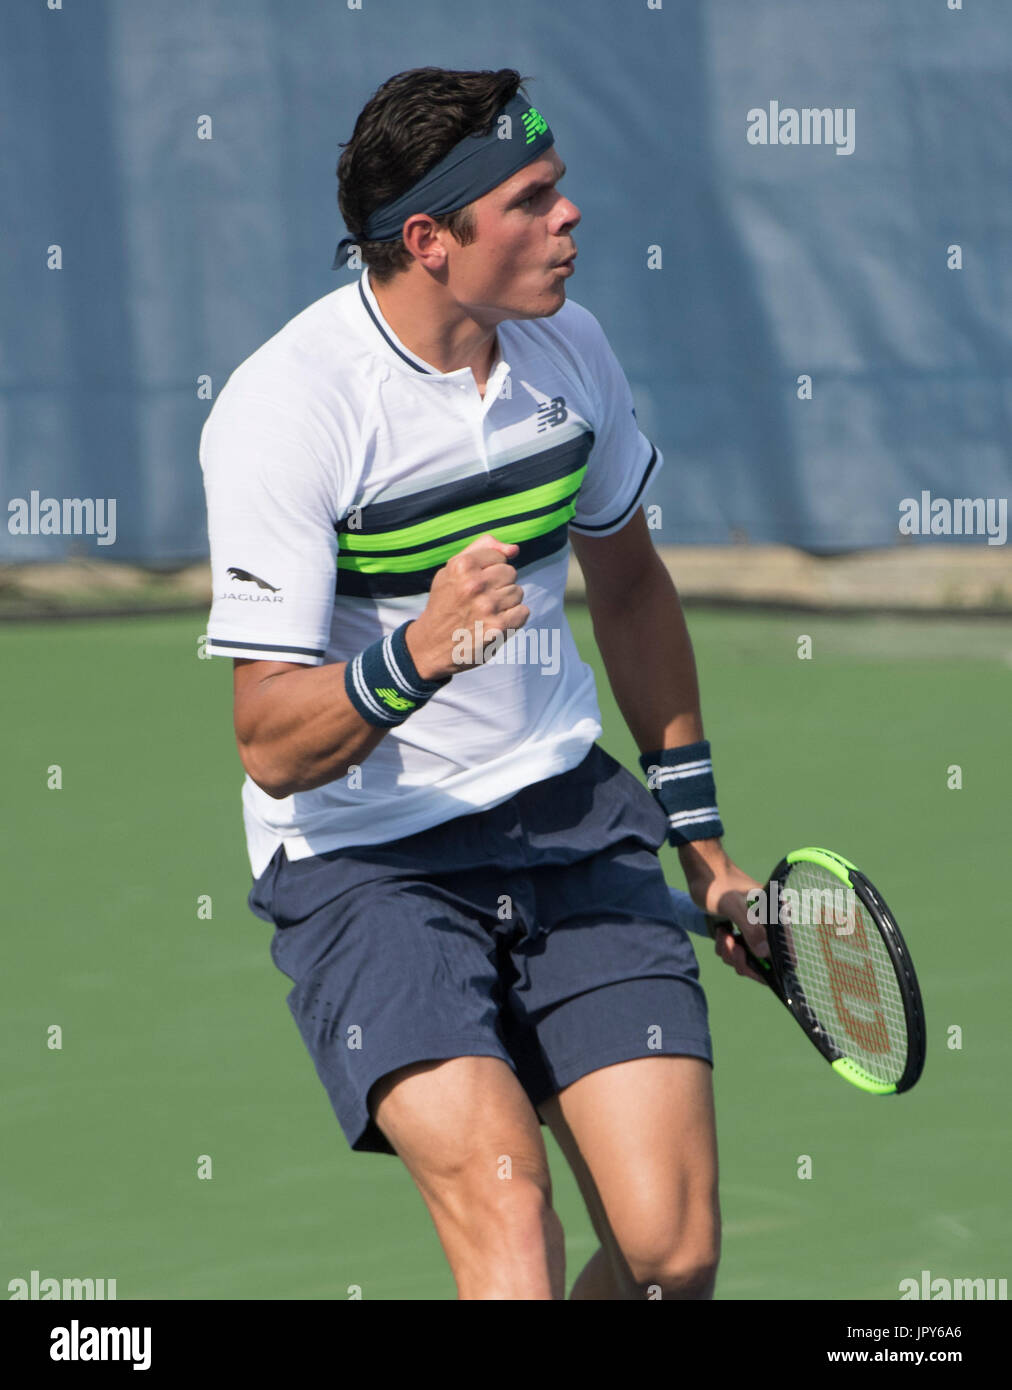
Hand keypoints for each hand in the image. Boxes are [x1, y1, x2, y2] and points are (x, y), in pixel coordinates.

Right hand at [405, 534, 529, 680]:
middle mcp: (474, 584)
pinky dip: (513, 618)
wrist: (432, 645)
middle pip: (510, 573)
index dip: (489, 570)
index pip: (499, 557)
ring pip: (518, 592)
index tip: (475, 584)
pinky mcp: (498, 627)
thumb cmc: (445, 603)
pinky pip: (523, 612)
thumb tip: (514, 549)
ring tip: (486, 612)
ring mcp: (487, 607)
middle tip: (480, 599)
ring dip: (506, 602)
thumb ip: (482, 549)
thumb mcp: (452, 569)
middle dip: (499, 584)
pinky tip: (495, 623)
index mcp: (462, 566)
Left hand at [678, 839, 769, 984]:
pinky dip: (726, 948)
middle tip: (732, 947)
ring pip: (747, 958)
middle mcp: (769, 925)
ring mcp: (754, 929)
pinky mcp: (741, 931)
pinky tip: (722, 932)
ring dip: (731, 952)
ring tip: (724, 934)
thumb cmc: (719, 884)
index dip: (772, 967)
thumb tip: (764, 954)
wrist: (702, 873)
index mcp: (776, 917)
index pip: (785, 952)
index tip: (754, 968)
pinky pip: (736, 952)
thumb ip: (750, 928)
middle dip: (744, 959)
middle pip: (764, 961)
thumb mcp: (734, 906)